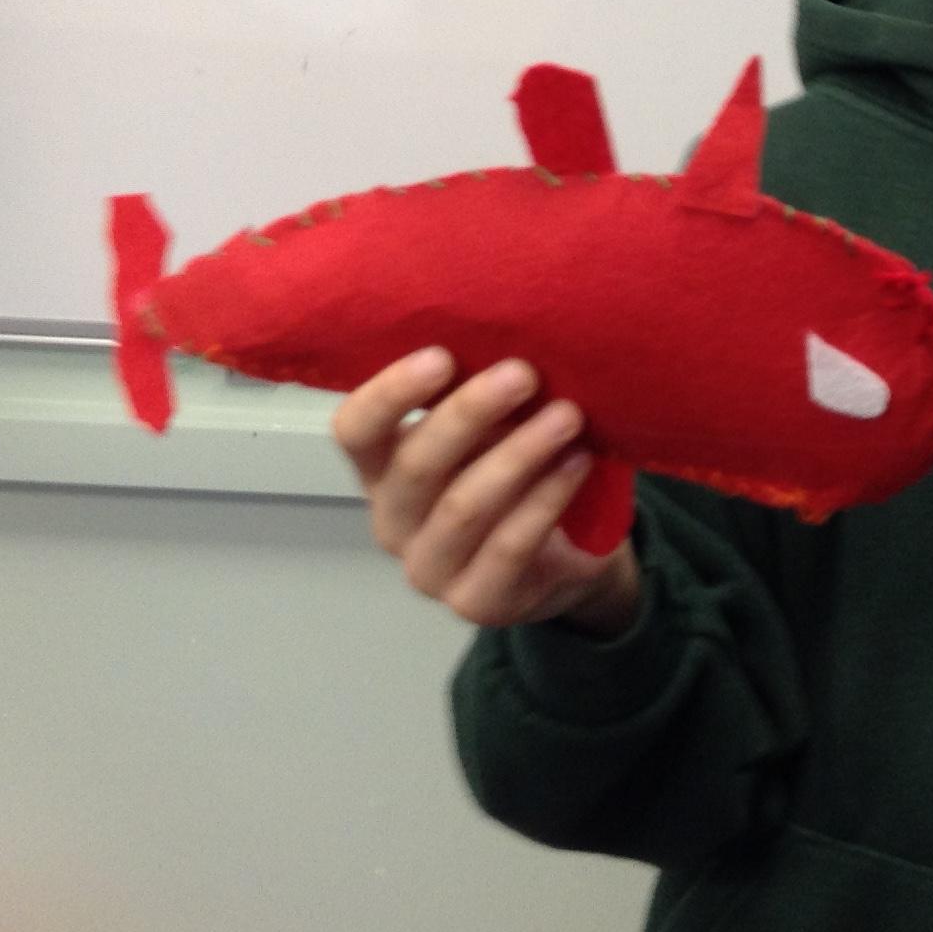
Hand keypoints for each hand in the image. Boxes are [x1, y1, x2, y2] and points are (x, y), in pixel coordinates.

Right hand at [334, 348, 641, 634]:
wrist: (565, 558)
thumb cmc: (515, 474)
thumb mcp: (491, 431)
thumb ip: (480, 396)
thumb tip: (508, 328)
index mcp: (381, 470)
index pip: (355, 430)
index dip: (389, 393)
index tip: (441, 355)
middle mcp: (393, 521)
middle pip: (416, 464)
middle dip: (470, 413)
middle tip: (523, 372)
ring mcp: (430, 569)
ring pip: (465, 506)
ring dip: (520, 454)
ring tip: (567, 415)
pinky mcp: (476, 603)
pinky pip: (509, 546)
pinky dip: (546, 498)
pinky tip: (578, 463)